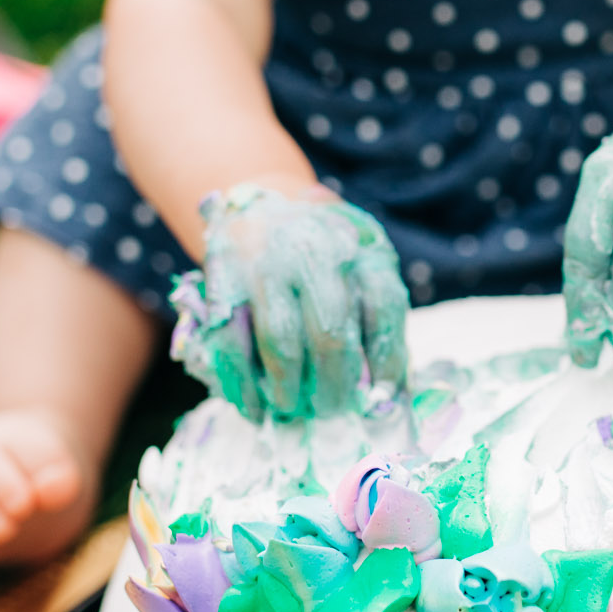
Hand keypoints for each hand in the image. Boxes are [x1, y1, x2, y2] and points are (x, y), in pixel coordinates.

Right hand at [170, 183, 408, 421]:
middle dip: (333, 388)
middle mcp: (316, 253)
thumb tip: (386, 396)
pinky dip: (243, 386)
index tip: (378, 397)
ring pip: (281, 343)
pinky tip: (255, 407)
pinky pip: (233, 346)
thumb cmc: (322, 252)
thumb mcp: (363, 265)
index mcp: (361, 249)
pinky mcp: (225, 281)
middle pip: (331, 336)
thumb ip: (378, 319)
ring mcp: (267, 265)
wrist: (260, 201)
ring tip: (293, 407)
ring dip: (288, 390)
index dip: (387, 362)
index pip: (384, 311)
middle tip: (331, 410)